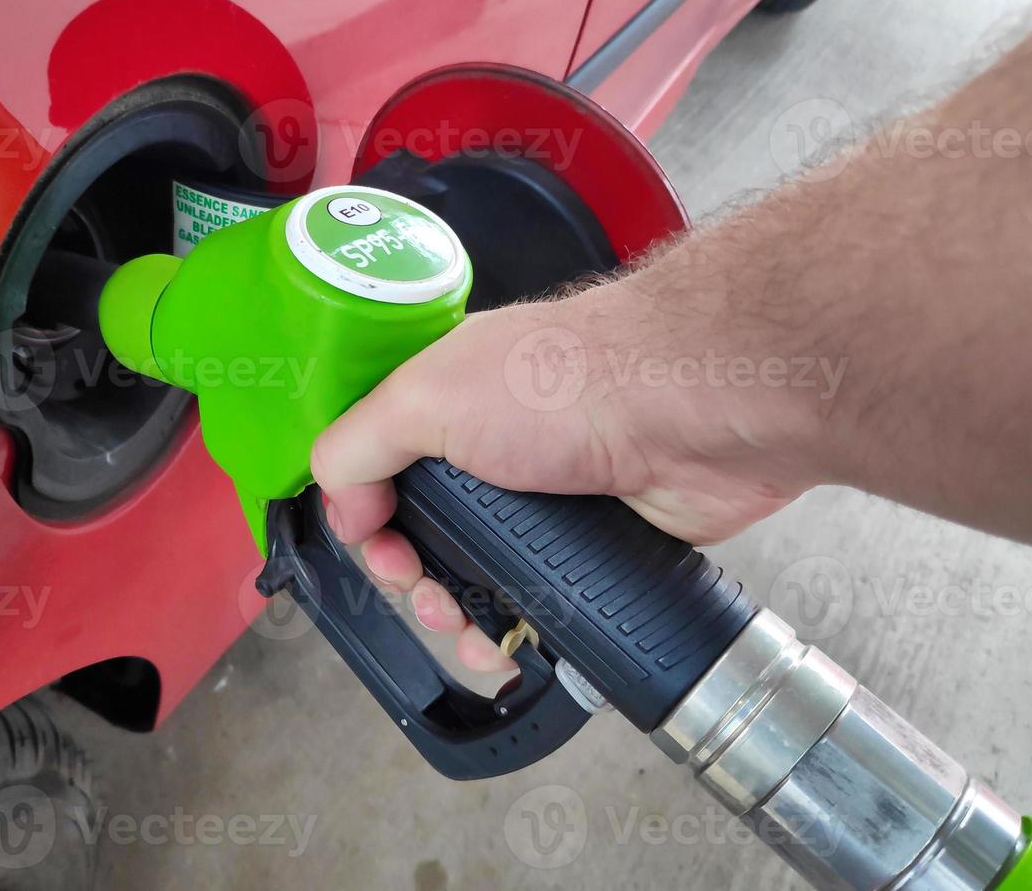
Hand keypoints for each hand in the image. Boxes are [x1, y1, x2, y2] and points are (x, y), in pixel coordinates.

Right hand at [310, 277, 824, 670]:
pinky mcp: (589, 542)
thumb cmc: (569, 382)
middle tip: (426, 594)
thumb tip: (340, 507)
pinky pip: (537, 600)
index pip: (372, 468)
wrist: (691, 410)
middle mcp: (487, 446)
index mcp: (441, 400)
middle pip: (420, 533)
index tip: (377, 545)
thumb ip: (356, 445)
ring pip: (476, 575)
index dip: (363, 516)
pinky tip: (509, 647)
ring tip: (469, 632)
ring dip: (459, 617)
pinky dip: (517, 630)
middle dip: (410, 579)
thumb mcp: (425, 396)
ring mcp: (540, 497)